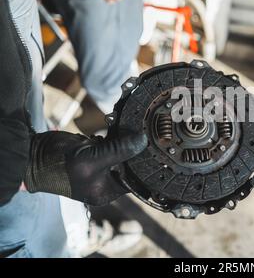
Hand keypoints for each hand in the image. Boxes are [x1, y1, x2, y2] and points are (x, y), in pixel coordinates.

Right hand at [25, 130, 146, 205]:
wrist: (33, 154)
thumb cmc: (59, 165)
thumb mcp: (93, 159)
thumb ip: (119, 151)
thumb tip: (143, 141)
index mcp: (107, 191)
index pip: (134, 178)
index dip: (142, 162)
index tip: (148, 145)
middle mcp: (104, 181)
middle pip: (128, 162)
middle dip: (127, 148)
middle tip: (127, 134)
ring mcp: (98, 166)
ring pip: (119, 151)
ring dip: (116, 140)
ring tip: (106, 135)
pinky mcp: (92, 153)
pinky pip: (107, 144)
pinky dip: (106, 137)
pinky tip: (96, 137)